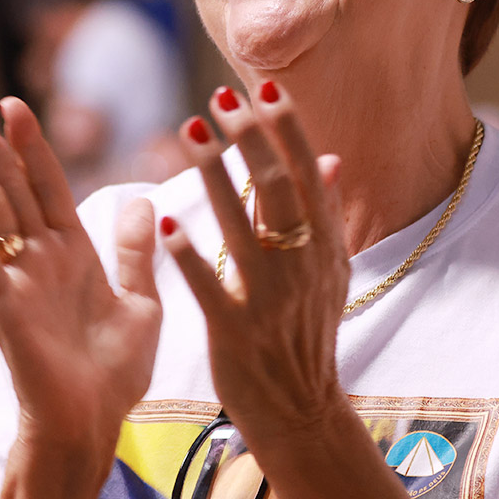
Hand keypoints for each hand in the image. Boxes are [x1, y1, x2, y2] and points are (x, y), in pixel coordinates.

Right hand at [0, 91, 161, 462]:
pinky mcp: (5, 309)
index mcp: (73, 252)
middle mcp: (40, 259)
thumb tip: (143, 201)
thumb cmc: (114, 374)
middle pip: (10, 186)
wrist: (93, 426)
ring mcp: (18, 281)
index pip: (47, 184)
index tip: (14, 103)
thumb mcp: (141, 304)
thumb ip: (134, 252)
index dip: (31, 145)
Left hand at [155, 82, 348, 435]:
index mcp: (323, 247)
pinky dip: (190, 255)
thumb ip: (326, 216)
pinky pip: (211, 286)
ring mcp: (270, 299)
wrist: (302, 411)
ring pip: (241, 226)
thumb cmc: (307, 335)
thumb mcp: (330, 274)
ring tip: (189, 131)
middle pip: (276, 189)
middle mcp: (301, 266)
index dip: (286, 129)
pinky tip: (167, 224)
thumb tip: (331, 158)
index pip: (306, 174)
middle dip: (250, 139)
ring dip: (214, 176)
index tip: (264, 87)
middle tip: (220, 98)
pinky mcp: (236, 331)